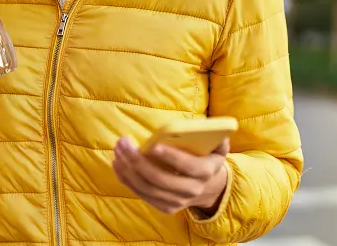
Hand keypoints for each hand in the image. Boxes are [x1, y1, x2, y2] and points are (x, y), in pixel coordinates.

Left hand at [112, 136, 229, 215]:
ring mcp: (177, 201)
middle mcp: (192, 190)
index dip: (171, 157)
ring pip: (148, 188)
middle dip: (139, 161)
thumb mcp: (217, 147)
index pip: (188, 166)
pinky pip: (142, 194)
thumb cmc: (208, 158)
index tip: (153, 146)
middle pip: (161, 179)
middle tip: (124, 144)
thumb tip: (212, 130)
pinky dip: (127, 180)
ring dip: (129, 170)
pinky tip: (118, 164)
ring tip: (118, 151)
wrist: (208, 187)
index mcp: (206, 172)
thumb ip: (217, 137)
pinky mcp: (165, 207)